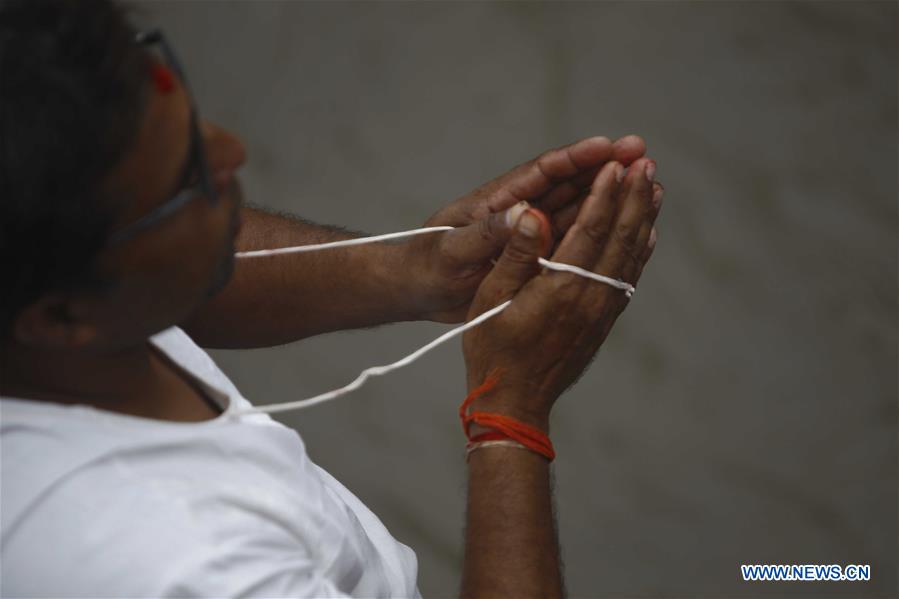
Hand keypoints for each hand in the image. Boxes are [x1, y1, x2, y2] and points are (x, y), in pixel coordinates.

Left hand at [402, 135, 646, 322]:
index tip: (611, 146)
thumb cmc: (426, 265)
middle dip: (605, 168)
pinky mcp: (532, 255)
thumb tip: (526, 214)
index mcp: (498, 200)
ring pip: (576, 209)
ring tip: (647, 186)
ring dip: (608, 197)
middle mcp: (518, 209)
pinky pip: (571, 239)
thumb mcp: (452, 250)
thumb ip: (488, 233)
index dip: (578, 158)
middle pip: (569, 184)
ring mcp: (528, 231)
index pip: (544, 172)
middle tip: (644, 155)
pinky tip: (626, 228)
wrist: (415, 290)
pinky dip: (597, 230)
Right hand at [461, 157, 662, 428]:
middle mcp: (590, 297)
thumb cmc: (493, 347)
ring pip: (631, 255)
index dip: (604, 194)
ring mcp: (601, 310)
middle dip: (633, 197)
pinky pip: (629, 277)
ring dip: (643, 219)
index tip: (616, 164)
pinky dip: (641, 250)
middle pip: (621, 237)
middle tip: (645, 163)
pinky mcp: (604, 321)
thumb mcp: (490, 298)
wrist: (515, 400)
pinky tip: (647, 233)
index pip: (590, 228)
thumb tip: (532, 213)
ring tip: (653, 187)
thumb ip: (515, 253)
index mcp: (561, 286)